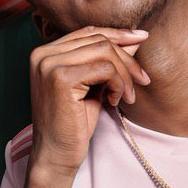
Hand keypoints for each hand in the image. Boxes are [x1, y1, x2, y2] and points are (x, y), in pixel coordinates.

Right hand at [28, 26, 150, 175]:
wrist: (57, 155)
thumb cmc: (74, 124)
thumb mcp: (95, 87)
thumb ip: (108, 62)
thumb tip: (135, 38)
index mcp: (47, 53)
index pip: (89, 32)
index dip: (118, 34)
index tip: (142, 37)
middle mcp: (44, 54)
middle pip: (99, 40)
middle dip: (128, 60)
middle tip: (143, 80)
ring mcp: (49, 64)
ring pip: (105, 52)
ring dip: (125, 75)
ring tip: (128, 97)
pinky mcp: (60, 78)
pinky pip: (104, 69)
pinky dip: (117, 84)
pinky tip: (114, 102)